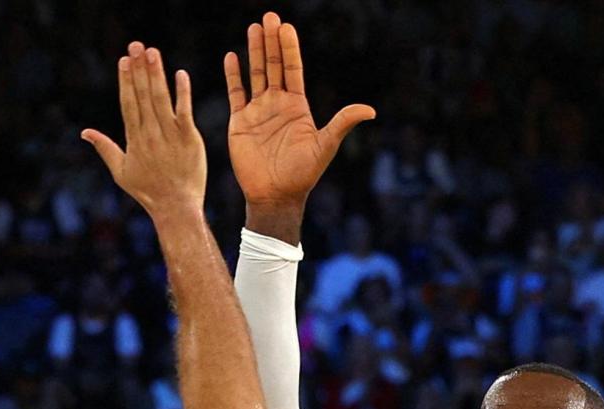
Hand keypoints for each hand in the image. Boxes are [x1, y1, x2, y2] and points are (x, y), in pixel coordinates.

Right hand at [82, 42, 205, 220]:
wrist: (176, 207)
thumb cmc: (147, 191)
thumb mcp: (121, 172)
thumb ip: (105, 148)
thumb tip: (84, 132)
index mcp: (134, 140)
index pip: (128, 103)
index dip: (126, 81)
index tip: (124, 60)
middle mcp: (150, 135)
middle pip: (143, 96)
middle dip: (139, 69)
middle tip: (136, 45)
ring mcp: (170, 136)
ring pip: (161, 99)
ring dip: (157, 74)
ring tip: (153, 52)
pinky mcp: (190, 139)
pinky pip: (184, 111)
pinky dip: (182, 93)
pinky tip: (180, 74)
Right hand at [225, 13, 374, 212]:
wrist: (275, 196)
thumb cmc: (302, 174)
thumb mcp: (325, 146)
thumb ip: (342, 124)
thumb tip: (371, 110)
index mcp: (297, 106)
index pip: (293, 70)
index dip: (289, 48)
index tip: (286, 27)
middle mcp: (278, 104)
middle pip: (273, 66)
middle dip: (271, 41)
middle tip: (268, 17)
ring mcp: (258, 112)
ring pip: (255, 74)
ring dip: (254, 52)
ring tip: (253, 28)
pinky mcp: (240, 122)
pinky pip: (236, 94)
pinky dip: (233, 76)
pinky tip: (232, 56)